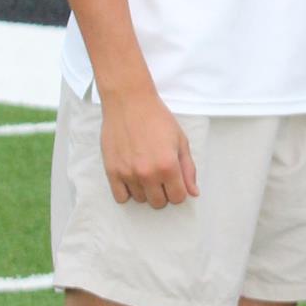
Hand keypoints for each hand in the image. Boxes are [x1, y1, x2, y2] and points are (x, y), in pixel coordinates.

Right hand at [99, 86, 197, 207]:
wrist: (129, 102)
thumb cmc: (158, 119)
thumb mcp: (181, 141)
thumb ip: (188, 169)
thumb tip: (194, 193)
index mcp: (168, 166)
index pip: (178, 198)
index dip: (179, 191)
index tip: (176, 182)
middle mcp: (148, 174)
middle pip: (159, 203)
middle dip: (163, 193)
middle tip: (161, 176)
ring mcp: (128, 174)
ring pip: (140, 200)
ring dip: (145, 191)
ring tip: (145, 171)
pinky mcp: (111, 171)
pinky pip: (120, 197)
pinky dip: (127, 192)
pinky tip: (132, 178)